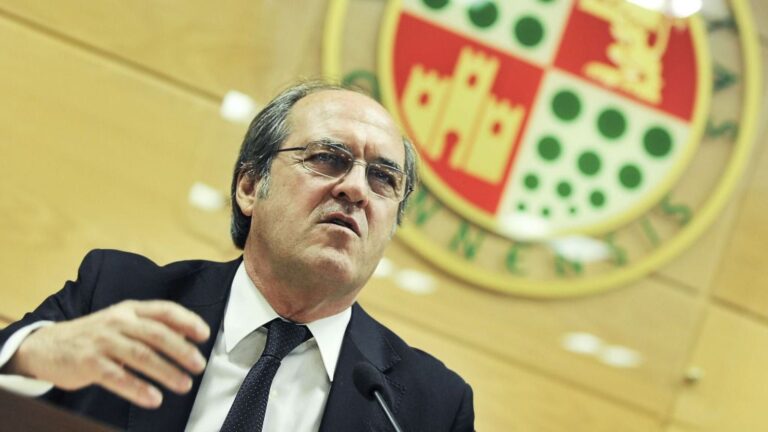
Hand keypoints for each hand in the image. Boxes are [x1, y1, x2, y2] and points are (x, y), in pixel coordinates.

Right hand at [4, 300, 209, 408]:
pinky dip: (138, 388)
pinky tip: (153, 398)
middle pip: (156, 334)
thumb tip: (189, 333)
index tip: (205, 334)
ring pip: (141, 355)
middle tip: (199, 365)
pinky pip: (117, 377)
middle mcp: (118, 322)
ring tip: (184, 385)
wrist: (47, 346)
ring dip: (166, 371)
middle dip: (181, 350)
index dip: (187, 321)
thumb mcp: (123, 321)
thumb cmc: (95, 335)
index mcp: (130, 309)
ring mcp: (102, 341)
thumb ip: (152, 324)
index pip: (164, 310)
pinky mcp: (88, 363)